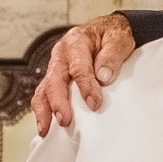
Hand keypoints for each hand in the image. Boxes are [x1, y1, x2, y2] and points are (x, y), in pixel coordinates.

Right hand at [32, 14, 135, 134]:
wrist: (106, 32)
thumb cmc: (111, 36)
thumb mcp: (118, 39)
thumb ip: (112, 56)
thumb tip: (103, 77)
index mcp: (76, 41)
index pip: (78, 67)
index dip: (86, 86)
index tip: (95, 103)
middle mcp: (61, 55)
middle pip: (54, 80)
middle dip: (58, 102)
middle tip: (64, 120)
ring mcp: (56, 68)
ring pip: (44, 90)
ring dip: (44, 111)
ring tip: (46, 130)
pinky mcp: (56, 79)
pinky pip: (45, 95)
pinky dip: (44, 111)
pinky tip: (47, 127)